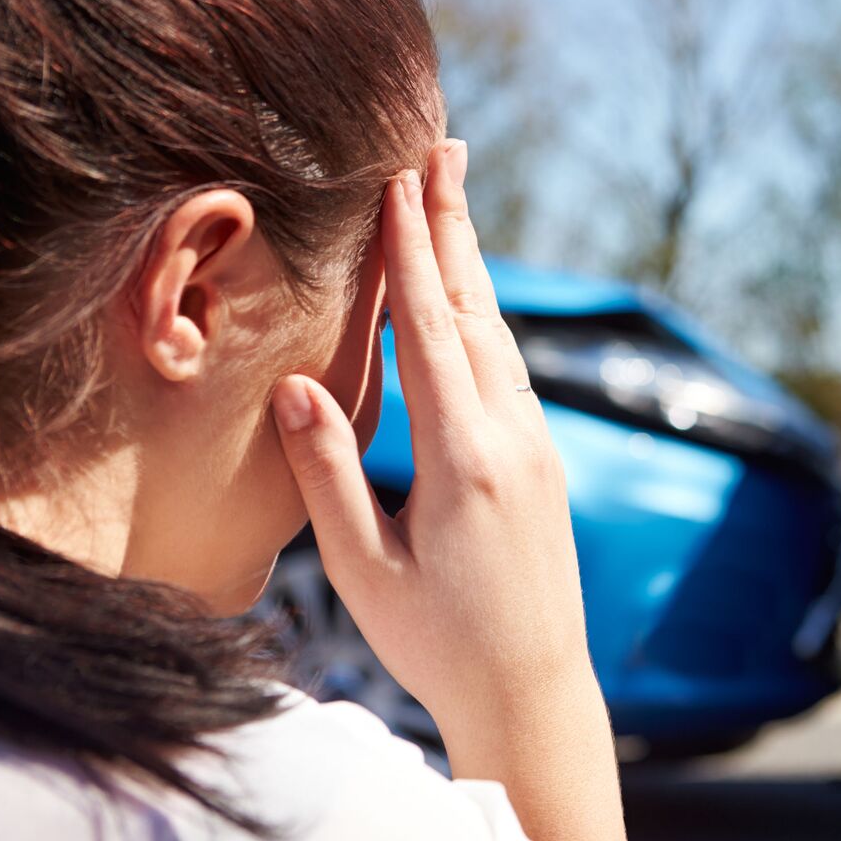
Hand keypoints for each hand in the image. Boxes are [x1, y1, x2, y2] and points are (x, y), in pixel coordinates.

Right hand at [270, 139, 589, 736]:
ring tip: (452, 204)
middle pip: (478, 313)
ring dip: (473, 268)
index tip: (398, 180)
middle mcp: (513, 441)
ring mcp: (539, 450)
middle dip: (454, 227)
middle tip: (444, 149)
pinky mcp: (544, 466)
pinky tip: (472, 305)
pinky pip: (512, 374)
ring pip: (501, 340)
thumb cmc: (439, 644)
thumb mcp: (365, 569)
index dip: (410, 253)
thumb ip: (329, 472)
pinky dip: (485, 323)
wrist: (534, 692)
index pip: (431, 332)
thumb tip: (295, 383)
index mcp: (464, 461)